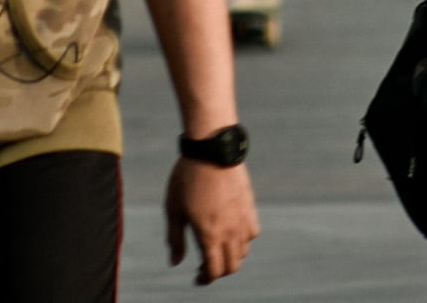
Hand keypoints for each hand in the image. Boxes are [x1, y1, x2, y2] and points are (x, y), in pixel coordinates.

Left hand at [166, 157, 259, 284]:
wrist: (212, 148)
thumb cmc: (187, 177)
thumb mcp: (173, 209)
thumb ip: (175, 239)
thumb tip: (175, 262)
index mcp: (209, 233)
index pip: (215, 270)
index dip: (206, 279)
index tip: (197, 277)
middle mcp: (230, 229)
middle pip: (233, 265)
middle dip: (219, 271)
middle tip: (205, 266)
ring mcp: (242, 217)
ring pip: (244, 250)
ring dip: (231, 256)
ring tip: (217, 248)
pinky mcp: (249, 205)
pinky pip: (252, 232)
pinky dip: (244, 239)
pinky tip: (232, 232)